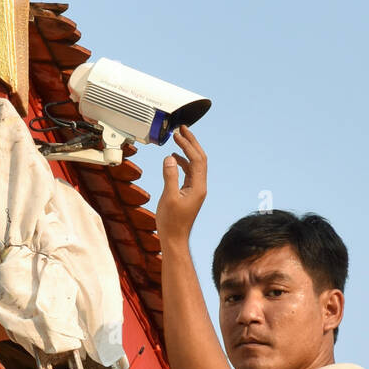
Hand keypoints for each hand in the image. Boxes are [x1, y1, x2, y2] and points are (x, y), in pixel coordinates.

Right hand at [154, 124, 206, 244]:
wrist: (174, 239)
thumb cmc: (171, 222)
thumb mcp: (168, 197)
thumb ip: (170, 176)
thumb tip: (170, 157)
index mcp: (198, 187)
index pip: (197, 159)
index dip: (188, 144)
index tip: (179, 134)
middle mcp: (200, 186)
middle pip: (199, 158)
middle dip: (192, 142)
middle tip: (183, 129)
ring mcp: (196, 189)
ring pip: (195, 164)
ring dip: (187, 150)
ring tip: (178, 139)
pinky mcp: (190, 192)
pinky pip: (189, 172)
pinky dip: (183, 161)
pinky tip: (174, 158)